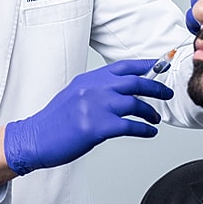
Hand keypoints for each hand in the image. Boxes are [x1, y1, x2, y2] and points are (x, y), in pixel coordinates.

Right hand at [3, 59, 173, 175]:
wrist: (35, 138)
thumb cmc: (54, 122)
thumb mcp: (74, 95)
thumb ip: (96, 90)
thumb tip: (120, 91)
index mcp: (89, 80)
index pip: (123, 66)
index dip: (146, 64)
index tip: (162, 65)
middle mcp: (94, 89)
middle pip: (134, 82)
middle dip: (156, 87)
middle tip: (167, 92)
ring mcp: (95, 107)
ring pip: (135, 104)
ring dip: (151, 112)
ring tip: (156, 118)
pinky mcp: (97, 127)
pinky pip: (130, 126)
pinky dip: (145, 129)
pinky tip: (150, 132)